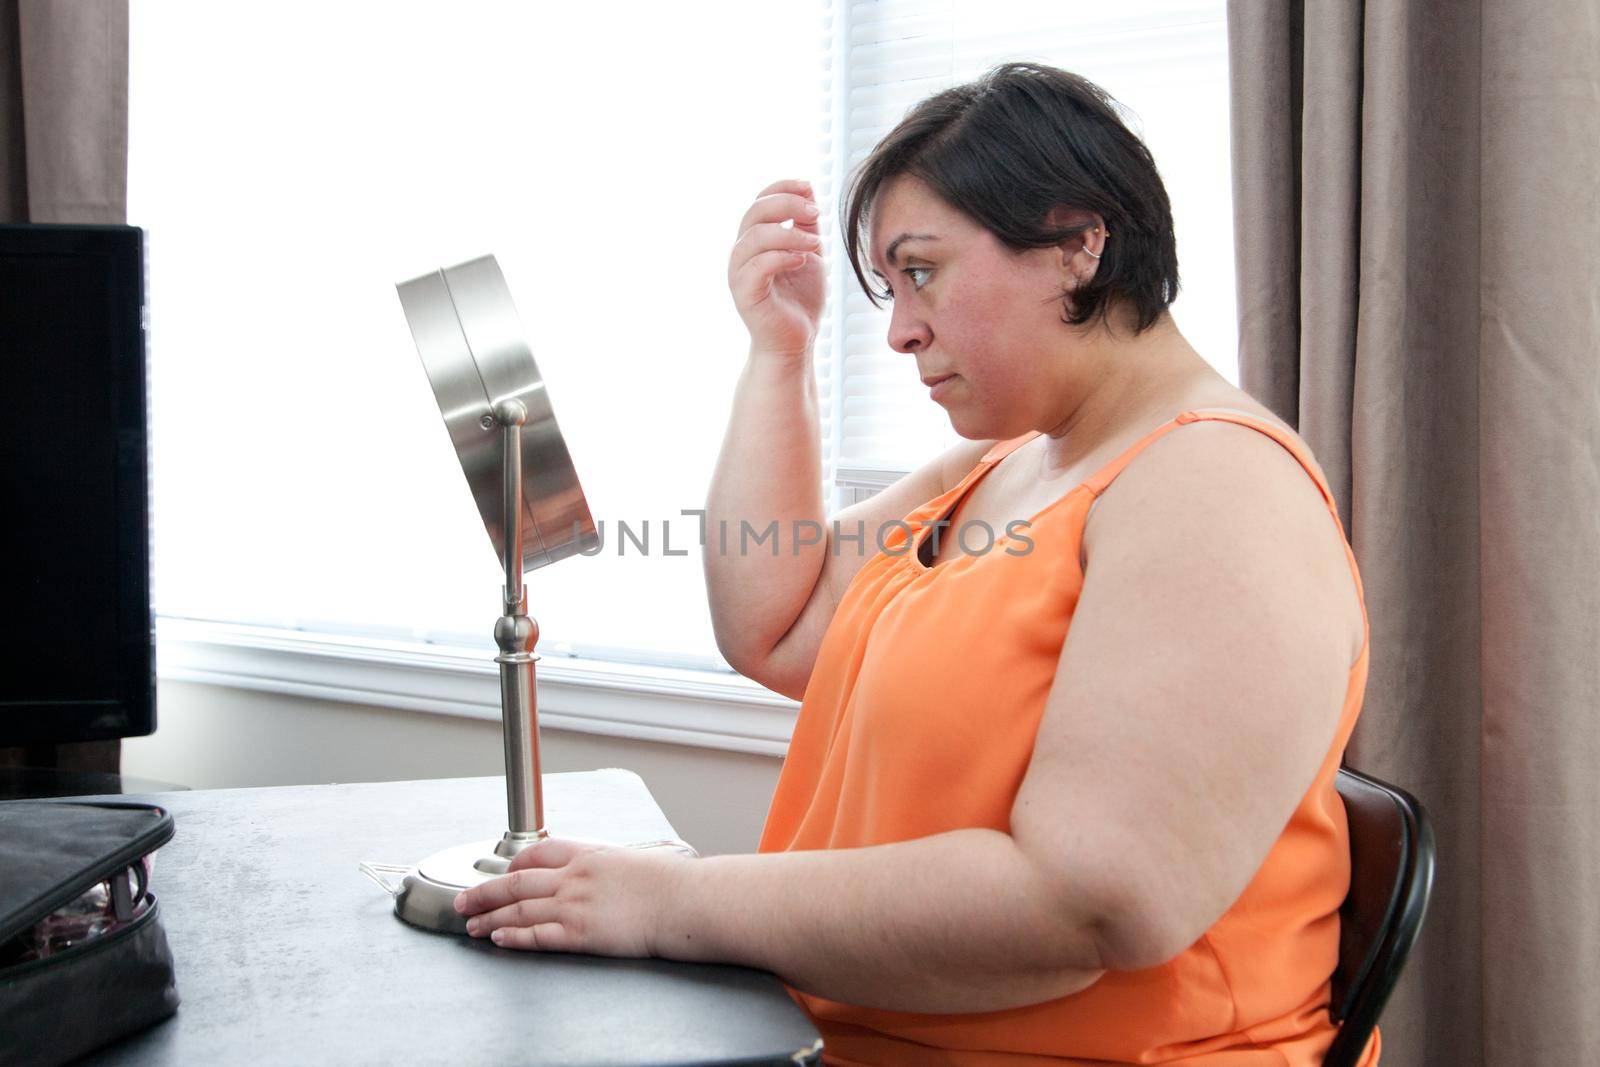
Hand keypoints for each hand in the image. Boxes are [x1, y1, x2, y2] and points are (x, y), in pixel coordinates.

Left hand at [452, 837, 690, 956]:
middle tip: (465, 901)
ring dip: (490, 916)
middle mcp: (576, 877)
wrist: (684, 901)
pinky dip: (514, 936)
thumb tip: (605, 874)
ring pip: (520, 909)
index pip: (538, 854)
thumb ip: (609, 866)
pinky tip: (498, 937)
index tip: (499, 873)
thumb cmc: (671, 884)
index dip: (512, 865)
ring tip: (471, 924)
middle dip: (486, 892)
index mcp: (589, 856)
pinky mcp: (581, 933)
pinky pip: (538, 935)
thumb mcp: (633, 861)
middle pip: (518, 882)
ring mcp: (576, 905)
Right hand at [728, 178, 825, 358]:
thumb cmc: (801, 299)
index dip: (782, 188)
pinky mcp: (745, 294)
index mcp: (755, 240)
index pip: (760, 201)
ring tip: (815, 244)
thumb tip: (808, 189)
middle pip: (754, 212)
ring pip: (755, 237)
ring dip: (789, 234)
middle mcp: (742, 253)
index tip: (810, 187)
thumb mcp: (809, 252)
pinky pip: (758, 265)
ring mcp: (740, 273)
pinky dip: (782, 257)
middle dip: (787, 205)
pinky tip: (803, 261)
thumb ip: (806, 225)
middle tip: (816, 213)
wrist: (796, 341)